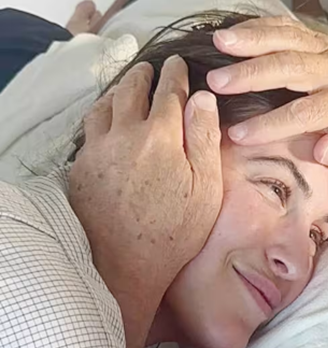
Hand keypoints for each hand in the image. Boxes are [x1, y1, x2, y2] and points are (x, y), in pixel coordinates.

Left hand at [70, 55, 222, 299]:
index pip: (168, 92)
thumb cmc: (175, 232)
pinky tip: (106, 123)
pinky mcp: (81, 168)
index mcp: (159, 135)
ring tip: (127, 90)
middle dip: (144, 76)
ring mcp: (97, 149)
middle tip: (151, 70)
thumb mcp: (206, 189)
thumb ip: (204, 139)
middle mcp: (123, 133)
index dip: (175, 75)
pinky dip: (101, 116)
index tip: (178, 65)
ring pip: (104, 106)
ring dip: (118, 92)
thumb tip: (204, 99)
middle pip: (131, 91)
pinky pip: (90, 130)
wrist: (125, 263)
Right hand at [207, 16, 327, 168]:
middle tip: (217, 83)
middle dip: (250, 75)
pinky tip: (236, 31)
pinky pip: (289, 26)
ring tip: (220, 44)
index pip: (304, 114)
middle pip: (289, 68)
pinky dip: (261, 26)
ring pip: (287, 39)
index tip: (240, 135)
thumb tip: (318, 152)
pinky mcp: (322, 38)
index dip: (270, 125)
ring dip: (251, 39)